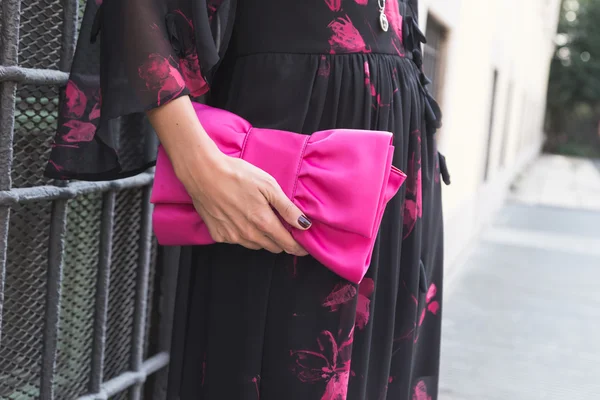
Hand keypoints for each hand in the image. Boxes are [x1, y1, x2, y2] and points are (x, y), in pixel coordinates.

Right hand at [147, 96, 308, 254]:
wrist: (203, 172)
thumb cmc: (236, 174)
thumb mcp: (268, 185)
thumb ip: (287, 208)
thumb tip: (304, 224)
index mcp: (263, 222)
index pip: (287, 244)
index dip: (298, 247)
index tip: (304, 247)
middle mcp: (248, 234)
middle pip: (273, 247)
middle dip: (281, 241)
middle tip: (283, 228)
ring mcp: (232, 237)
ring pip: (256, 245)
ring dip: (263, 238)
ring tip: (260, 219)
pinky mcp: (218, 235)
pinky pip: (238, 241)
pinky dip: (243, 234)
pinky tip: (241, 218)